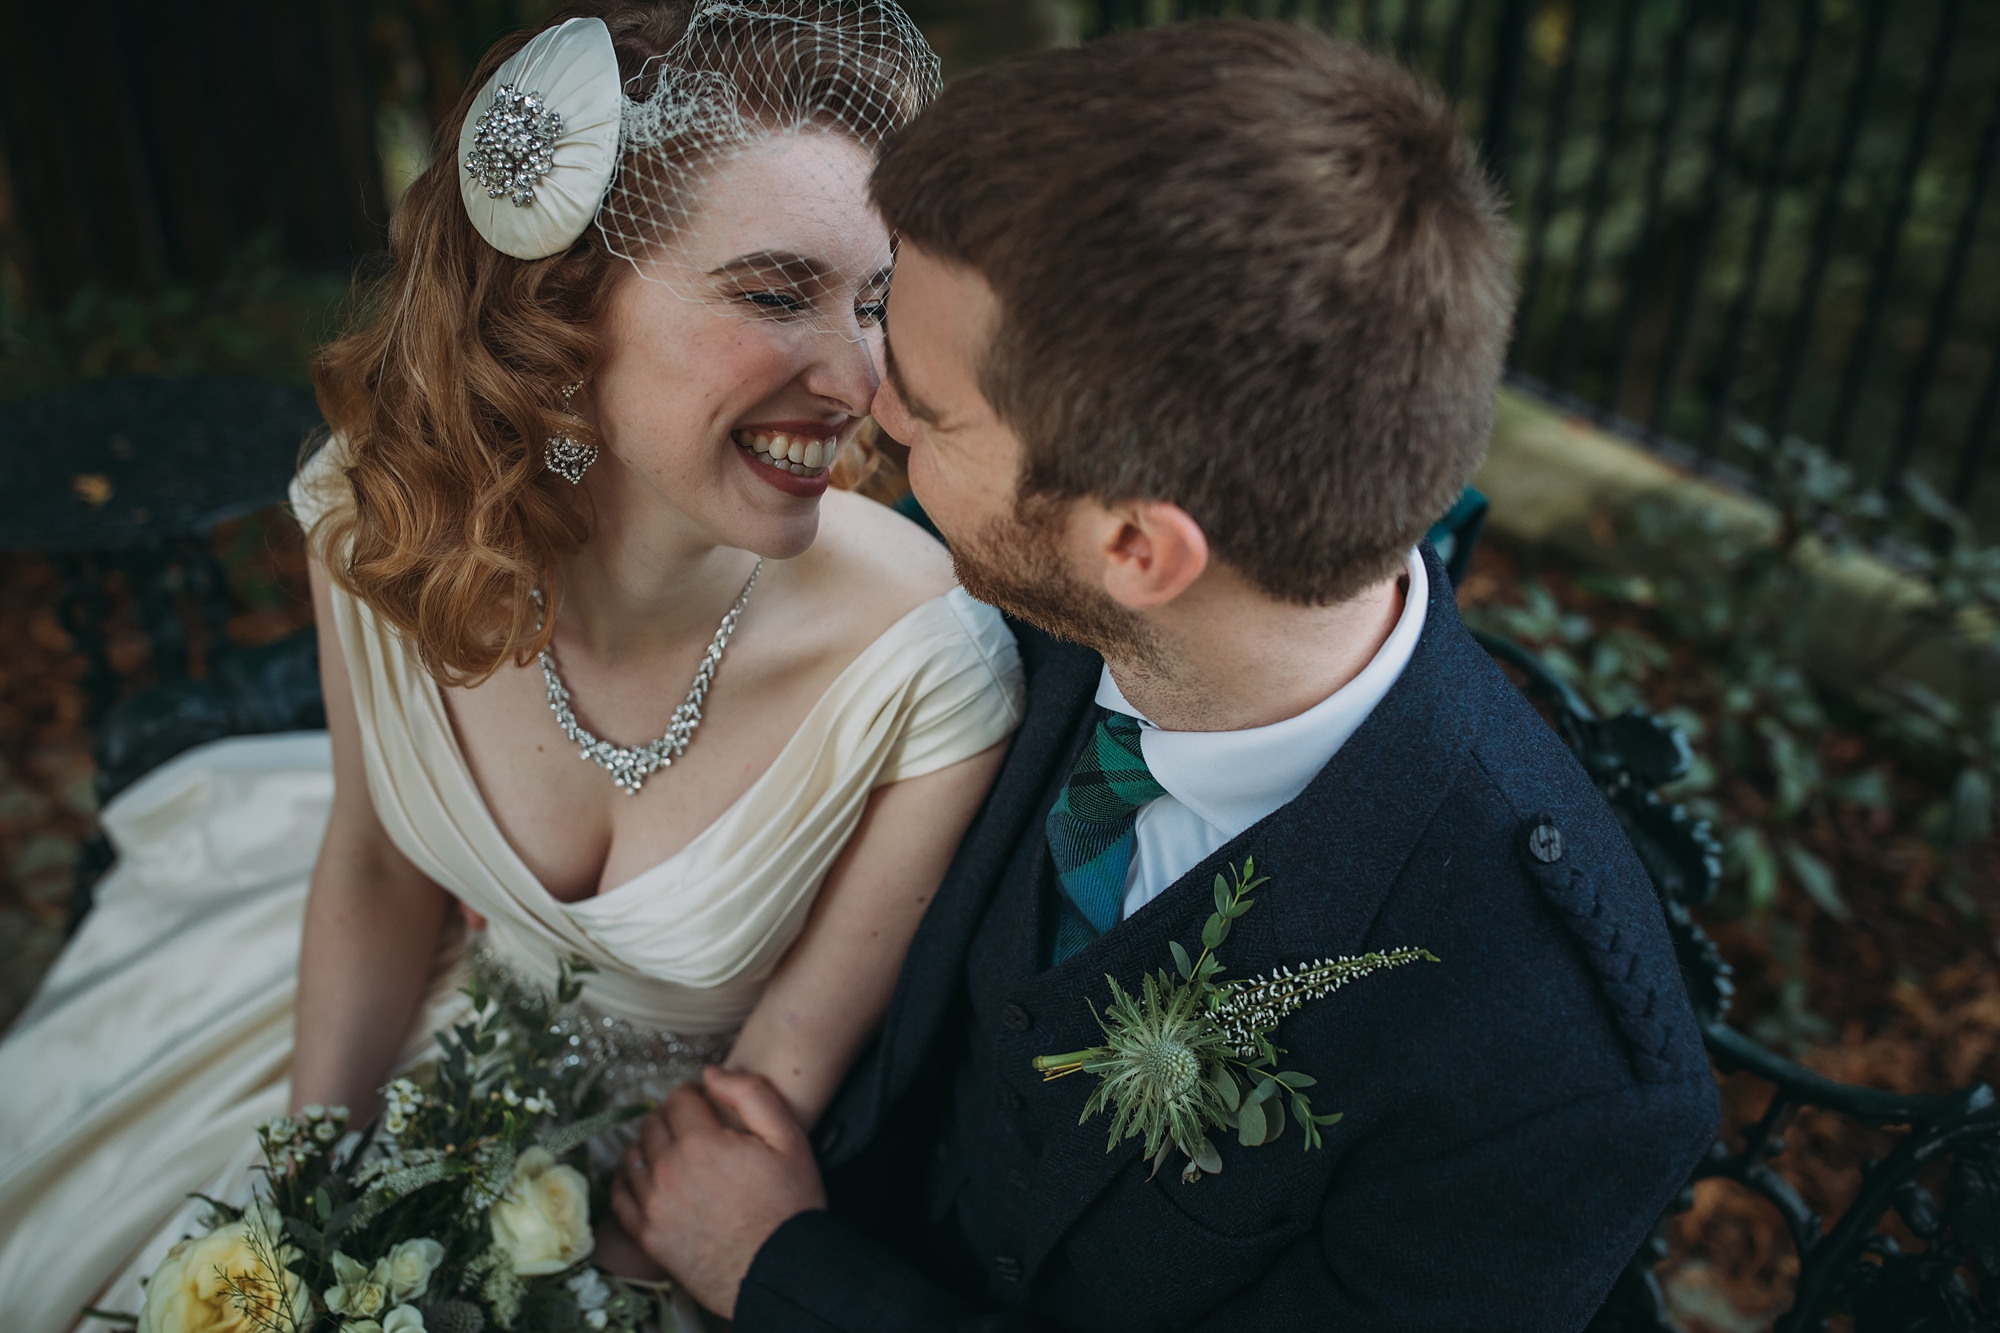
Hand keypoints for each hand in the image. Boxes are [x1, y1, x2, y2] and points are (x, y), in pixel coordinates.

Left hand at [611, 1066, 827, 1317]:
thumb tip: (710, 1073)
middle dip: (672, 1119)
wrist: (780, 1271)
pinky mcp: (647, 1235)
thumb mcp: (788, 1138)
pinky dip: (629, 1181)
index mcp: (701, 1142)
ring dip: (651, 1148)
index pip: (678, 1098)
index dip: (695, 1095)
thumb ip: (751, 1093)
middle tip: (695, 1131)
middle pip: (652, 1123)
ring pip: (633, 1156)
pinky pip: (619, 1196)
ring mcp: (653, 1205)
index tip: (707, 1106)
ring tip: (675, 1156)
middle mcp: (669, 1170)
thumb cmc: (789, 1205)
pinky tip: (648, 1180)